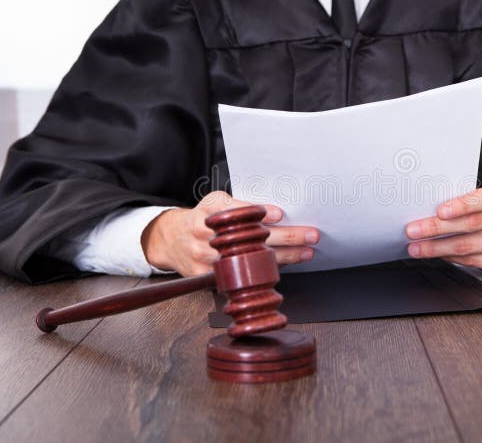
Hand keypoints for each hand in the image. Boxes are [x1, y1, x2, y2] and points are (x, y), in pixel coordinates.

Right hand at [141, 191, 318, 276]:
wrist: (172, 240)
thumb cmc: (202, 218)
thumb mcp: (215, 202)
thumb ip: (239, 204)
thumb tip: (273, 213)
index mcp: (209, 212)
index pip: (236, 211)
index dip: (258, 213)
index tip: (279, 215)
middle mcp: (206, 235)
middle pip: (251, 239)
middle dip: (286, 237)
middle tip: (310, 235)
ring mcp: (206, 260)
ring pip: (251, 261)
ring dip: (284, 257)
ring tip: (306, 251)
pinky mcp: (208, 279)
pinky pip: (242, 276)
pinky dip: (265, 270)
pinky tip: (285, 266)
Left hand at [404, 179, 481, 274]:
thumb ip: (473, 198)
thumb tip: (434, 210)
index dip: (461, 205)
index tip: (440, 210)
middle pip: (471, 225)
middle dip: (437, 229)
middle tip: (413, 230)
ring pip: (468, 246)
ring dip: (437, 248)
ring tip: (417, 247)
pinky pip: (474, 261)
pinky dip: (451, 258)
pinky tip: (438, 254)